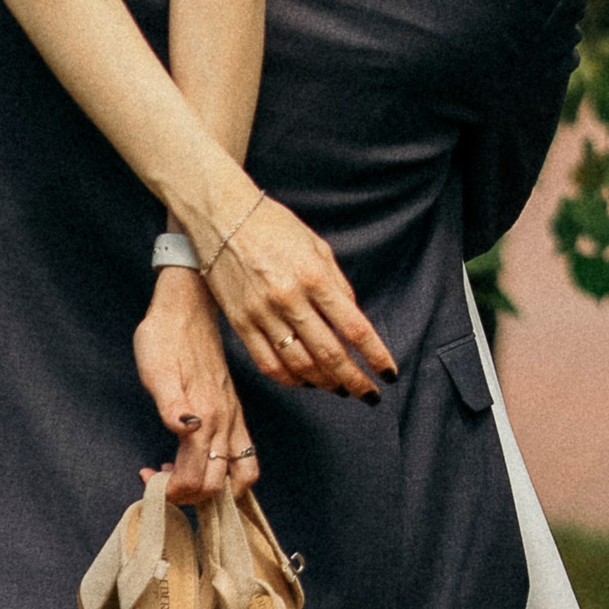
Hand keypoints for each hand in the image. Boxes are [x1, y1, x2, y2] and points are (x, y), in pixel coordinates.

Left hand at [133, 272, 258, 504]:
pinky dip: (225, 472)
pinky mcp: (234, 410)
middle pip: (219, 485)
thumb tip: (183, 430)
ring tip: (181, 478)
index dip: (172, 491)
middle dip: (190, 496)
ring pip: (241, 475)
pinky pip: (244, 456)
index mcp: (206, 416)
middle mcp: (226, 421)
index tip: (148, 479)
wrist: (186, 307)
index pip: (197, 478)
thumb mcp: (156, 369)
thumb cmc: (164, 337)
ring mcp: (233, 417)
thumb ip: (170, 403)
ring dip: (212, 488)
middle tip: (160, 483)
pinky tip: (196, 457)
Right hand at [203, 193, 395, 397]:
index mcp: (314, 276)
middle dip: (355, 380)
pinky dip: (290, 379)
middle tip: (368, 394)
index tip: (388, 373)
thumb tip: (351, 322)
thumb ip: (337, 285)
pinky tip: (304, 381)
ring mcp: (262, 313)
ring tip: (339, 388)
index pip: (354, 329)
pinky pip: (267, 363)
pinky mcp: (240, 322)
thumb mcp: (317, 246)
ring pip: (300, 365)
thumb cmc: (273, 225)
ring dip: (325, 383)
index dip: (376, 356)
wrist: (221, 214)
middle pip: (330, 354)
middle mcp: (289, 298)